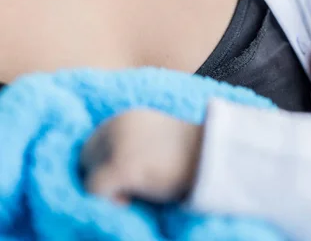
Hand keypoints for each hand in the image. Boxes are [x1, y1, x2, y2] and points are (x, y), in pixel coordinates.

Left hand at [80, 108, 203, 204]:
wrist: (217, 158)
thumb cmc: (195, 156)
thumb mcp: (160, 140)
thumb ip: (135, 143)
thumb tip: (112, 166)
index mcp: (128, 116)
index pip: (95, 143)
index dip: (106, 165)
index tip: (129, 180)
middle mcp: (117, 123)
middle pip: (86, 157)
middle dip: (103, 176)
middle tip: (131, 191)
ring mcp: (118, 143)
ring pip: (88, 174)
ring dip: (107, 189)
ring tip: (135, 195)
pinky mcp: (121, 165)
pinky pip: (95, 190)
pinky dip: (109, 201)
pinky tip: (133, 202)